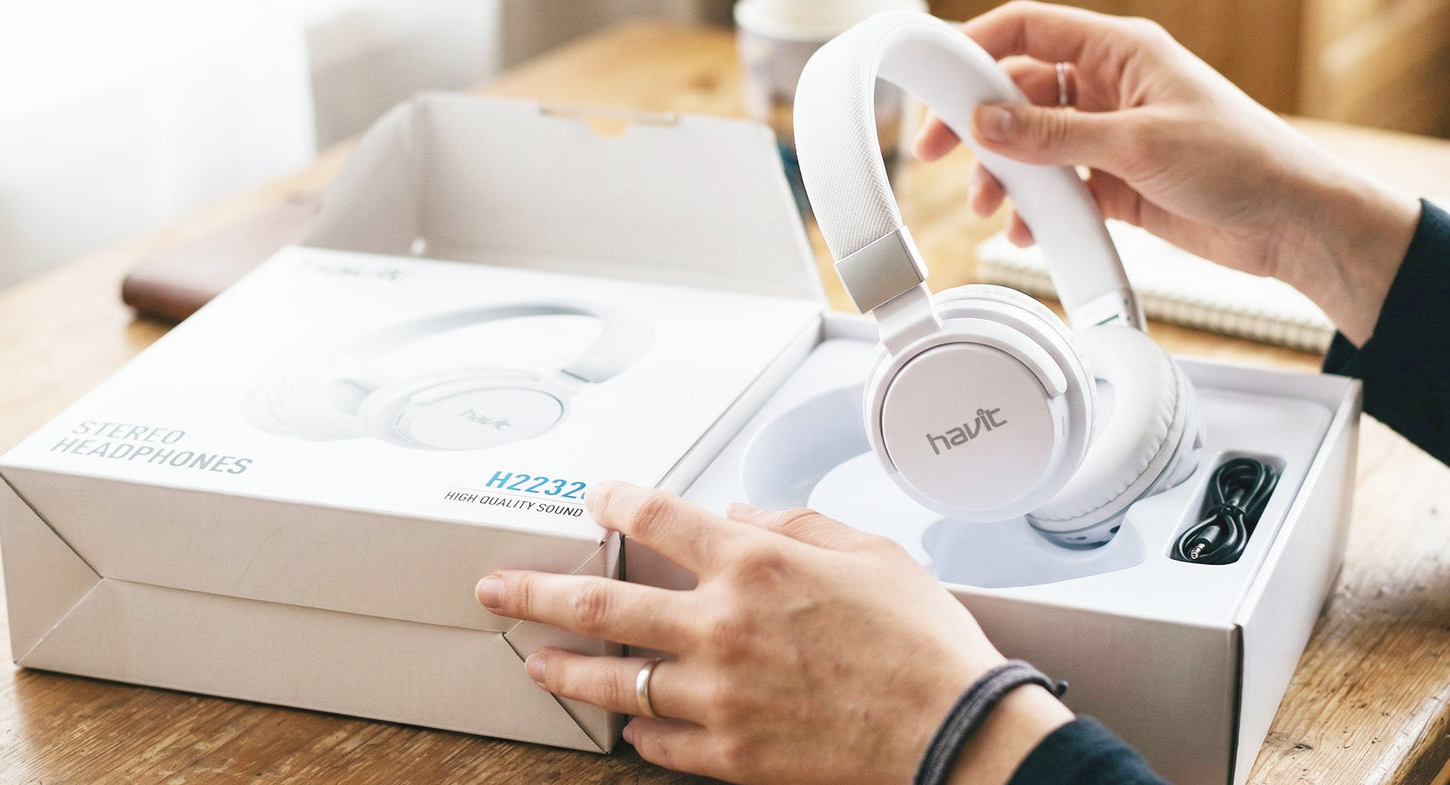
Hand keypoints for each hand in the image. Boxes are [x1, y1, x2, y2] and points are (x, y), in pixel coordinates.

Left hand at [474, 482, 1071, 784]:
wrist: (953, 734)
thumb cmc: (922, 645)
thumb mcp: (870, 555)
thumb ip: (798, 525)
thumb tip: (747, 515)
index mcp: (756, 565)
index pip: (659, 518)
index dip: (616, 501)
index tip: (597, 498)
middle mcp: (721, 626)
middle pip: (599, 603)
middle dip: (535, 592)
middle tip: (496, 589)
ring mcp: (717, 695)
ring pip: (612, 681)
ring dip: (563, 669)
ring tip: (534, 663)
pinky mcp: (729, 754)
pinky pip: (659, 742)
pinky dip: (637, 730)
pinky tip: (626, 725)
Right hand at [913, 1, 1420, 344]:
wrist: (1290, 223)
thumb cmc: (1242, 160)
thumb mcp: (1138, 143)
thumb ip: (1055, 134)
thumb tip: (985, 121)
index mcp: (1120, 51)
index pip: (1030, 28)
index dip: (976, 45)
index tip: (936, 77)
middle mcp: (1110, 87)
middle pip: (1019, 90)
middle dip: (978, 123)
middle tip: (937, 153)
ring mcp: (1110, 135)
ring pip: (1033, 143)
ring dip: (1005, 173)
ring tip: (992, 204)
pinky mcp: (1116, 182)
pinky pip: (1057, 186)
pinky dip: (1037, 207)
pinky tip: (1030, 228)